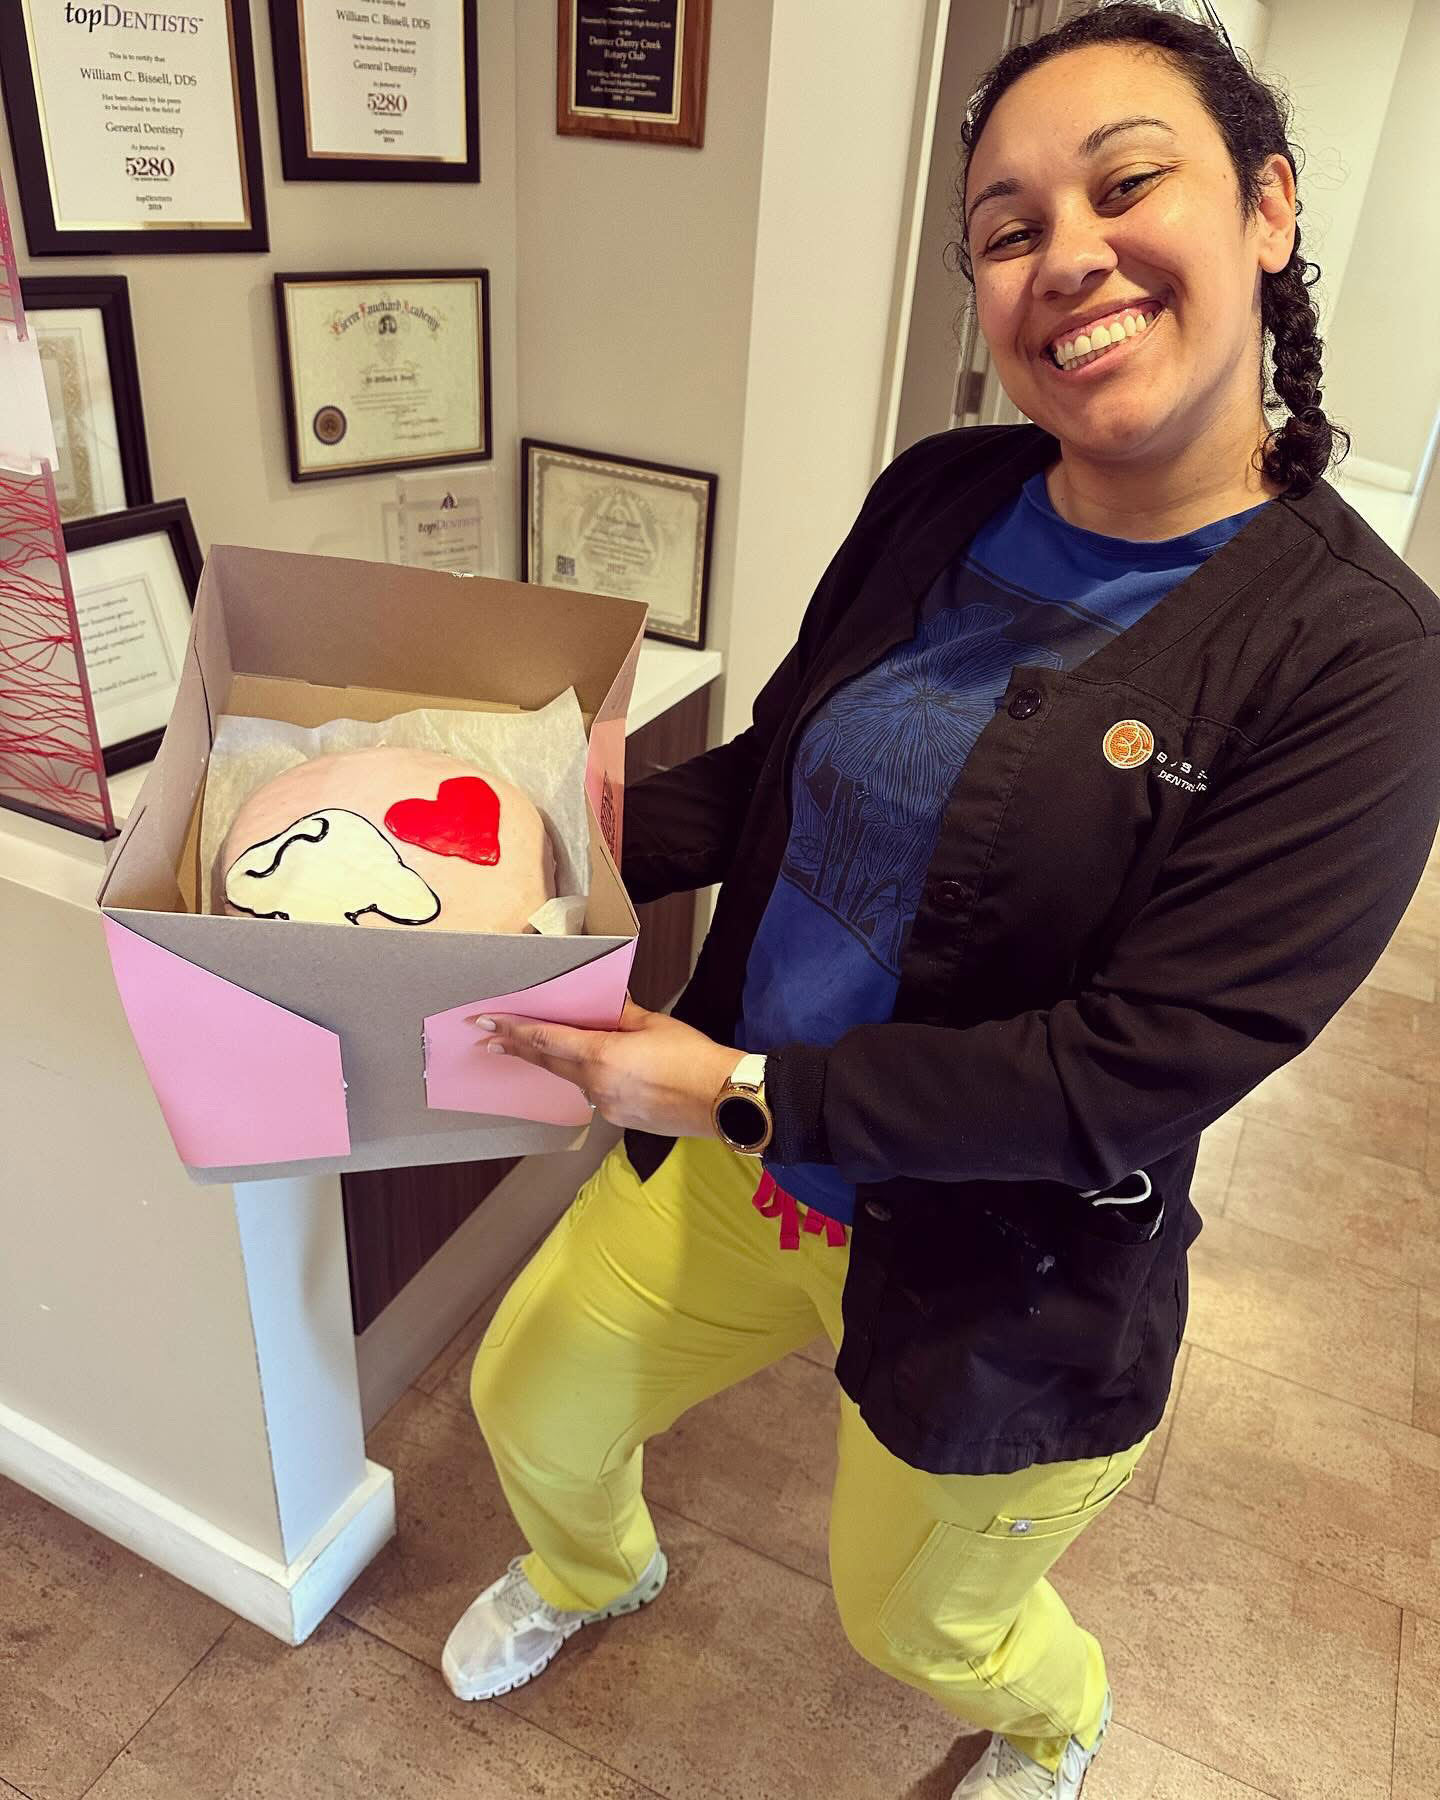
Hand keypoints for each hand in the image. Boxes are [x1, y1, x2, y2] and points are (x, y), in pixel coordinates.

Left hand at [470, 997, 743, 1137]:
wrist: (723, 1100)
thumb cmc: (693, 1058)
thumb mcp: (653, 1023)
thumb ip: (620, 1013)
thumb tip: (602, 1002)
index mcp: (602, 1056)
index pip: (546, 1040)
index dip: (514, 1031)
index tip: (487, 1025)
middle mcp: (597, 1086)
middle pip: (549, 1064)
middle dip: (519, 1049)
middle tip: (491, 1039)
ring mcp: (607, 1107)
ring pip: (573, 1080)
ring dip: (556, 1064)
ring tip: (540, 1049)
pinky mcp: (620, 1120)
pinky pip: (595, 1094)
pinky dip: (587, 1079)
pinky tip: (596, 1071)